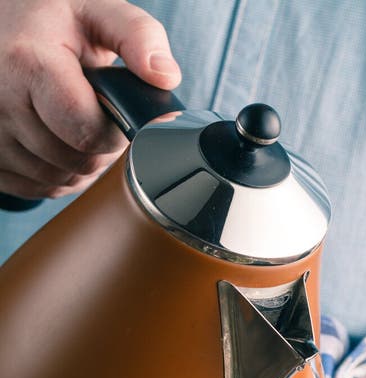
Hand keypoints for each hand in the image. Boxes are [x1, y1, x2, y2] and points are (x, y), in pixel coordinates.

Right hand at [0, 0, 180, 198]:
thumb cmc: (48, 21)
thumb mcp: (93, 12)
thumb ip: (137, 35)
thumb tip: (166, 77)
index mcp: (29, 65)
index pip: (87, 131)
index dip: (114, 130)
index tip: (115, 110)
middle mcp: (1, 104)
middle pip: (78, 162)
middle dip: (101, 146)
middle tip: (97, 114)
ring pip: (60, 181)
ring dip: (82, 164)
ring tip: (76, 123)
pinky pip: (40, 189)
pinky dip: (59, 174)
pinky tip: (56, 138)